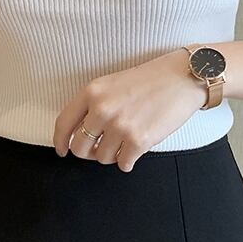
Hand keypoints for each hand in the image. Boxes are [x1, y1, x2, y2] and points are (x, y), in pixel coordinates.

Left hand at [52, 47, 207, 172]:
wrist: (181, 77)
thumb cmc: (149, 80)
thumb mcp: (112, 83)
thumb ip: (93, 105)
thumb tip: (81, 133)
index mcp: (92, 92)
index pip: (64, 123)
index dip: (61, 141)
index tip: (63, 150)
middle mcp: (102, 109)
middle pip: (80, 147)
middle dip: (89, 152)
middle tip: (101, 147)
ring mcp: (119, 126)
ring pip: (102, 158)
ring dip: (112, 154)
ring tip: (125, 140)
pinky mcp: (138, 140)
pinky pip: (123, 164)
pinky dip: (129, 160)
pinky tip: (136, 147)